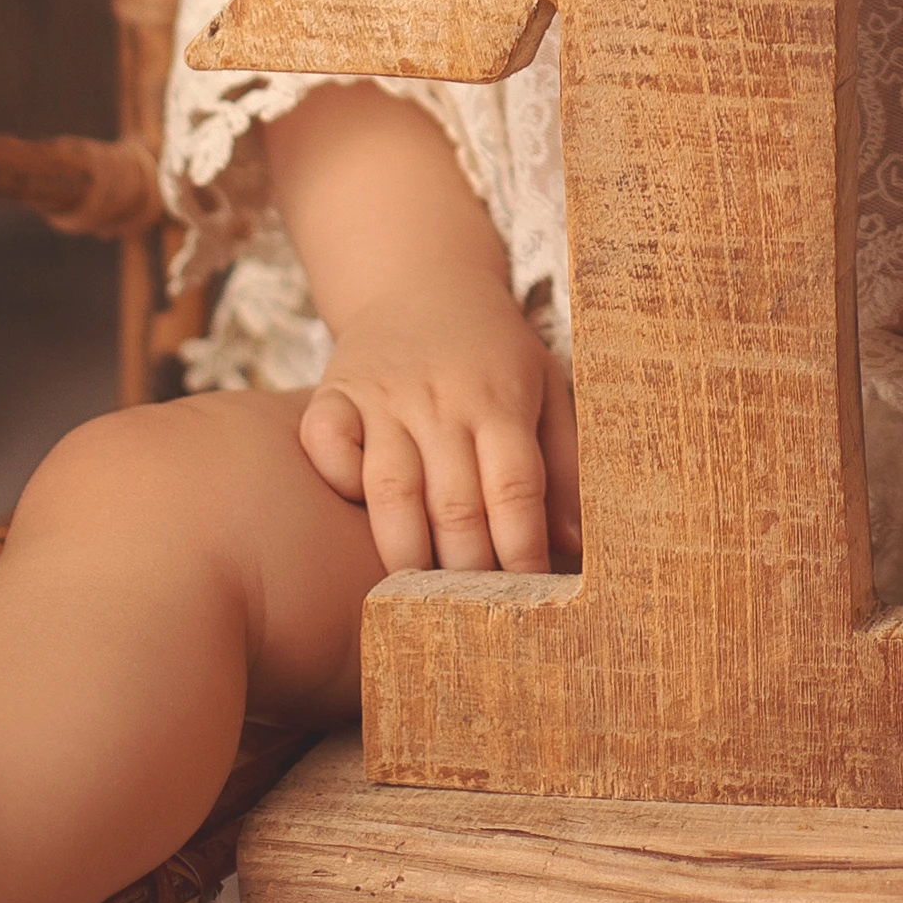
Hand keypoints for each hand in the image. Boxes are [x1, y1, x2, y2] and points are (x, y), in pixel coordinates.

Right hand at [297, 281, 580, 574]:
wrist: (423, 281)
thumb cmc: (495, 353)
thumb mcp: (547, 388)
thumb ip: (564, 465)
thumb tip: (577, 546)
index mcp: (502, 401)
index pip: (515, 489)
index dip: (522, 549)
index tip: (529, 597)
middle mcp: (443, 400)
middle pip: (455, 501)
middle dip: (466, 571)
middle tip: (473, 621)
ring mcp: (385, 396)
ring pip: (391, 487)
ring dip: (404, 550)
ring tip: (414, 602)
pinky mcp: (334, 392)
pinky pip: (325, 440)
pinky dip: (335, 476)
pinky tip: (351, 515)